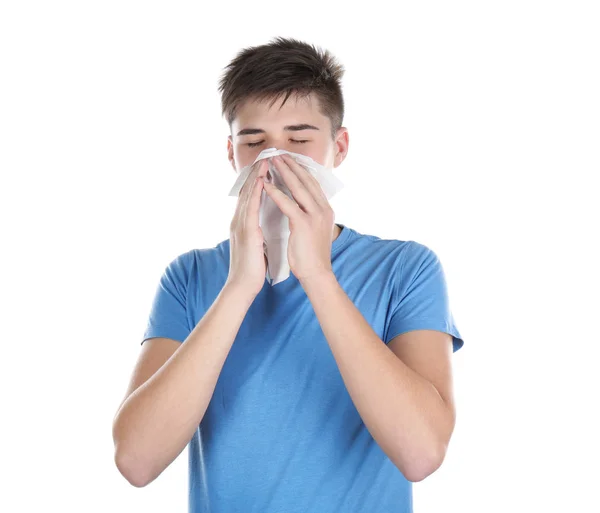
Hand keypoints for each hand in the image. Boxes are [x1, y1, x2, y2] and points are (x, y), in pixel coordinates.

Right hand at [226, 158, 268, 295]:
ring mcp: (240, 225)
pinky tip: (262, 180)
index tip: (266, 166)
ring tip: (265, 161)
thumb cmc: (252, 268)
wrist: (243, 285)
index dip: (257, 181)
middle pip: (247, 191)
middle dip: (256, 173)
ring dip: (256, 176)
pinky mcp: (245, 231)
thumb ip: (258, 231)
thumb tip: (264, 225)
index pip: (250, 197)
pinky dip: (256, 192)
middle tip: (265, 155)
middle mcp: (238, 220)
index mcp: (242, 223)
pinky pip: (251, 207)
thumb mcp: (256, 244)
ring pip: (248, 195)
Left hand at [262, 153, 335, 281]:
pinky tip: (265, 185)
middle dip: (292, 165)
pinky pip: (288, 203)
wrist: (316, 273)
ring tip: (272, 161)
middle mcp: (323, 209)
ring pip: (298, 188)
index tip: (289, 159)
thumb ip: (312, 215)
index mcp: (326, 209)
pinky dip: (275, 193)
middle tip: (279, 154)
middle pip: (306, 180)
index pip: (312, 183)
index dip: (300, 170)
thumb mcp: (316, 229)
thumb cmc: (312, 255)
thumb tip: (305, 205)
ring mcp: (315, 215)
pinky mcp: (303, 224)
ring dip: (284, 172)